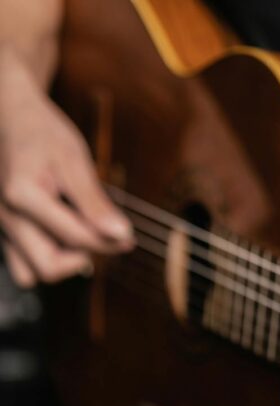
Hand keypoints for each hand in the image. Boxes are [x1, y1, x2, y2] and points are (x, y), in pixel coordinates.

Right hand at [0, 44, 132, 286]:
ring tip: (76, 234)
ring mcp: (0, 226)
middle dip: (81, 258)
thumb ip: (95, 202)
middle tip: (99, 235)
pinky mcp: (2, 232)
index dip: (108, 242)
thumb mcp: (74, 160)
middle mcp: (5, 215)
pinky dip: (45, 260)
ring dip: (61, 264)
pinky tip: (60, 237)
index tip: (128, 237)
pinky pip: (23, 267)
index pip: (75, 237)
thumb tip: (122, 235)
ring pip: (33, 273)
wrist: (10, 119)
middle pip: (50, 267)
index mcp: (23, 194)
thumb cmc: (43, 134)